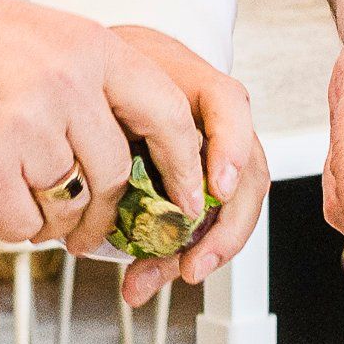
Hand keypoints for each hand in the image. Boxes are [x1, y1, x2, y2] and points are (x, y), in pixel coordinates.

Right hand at [0, 0, 214, 258]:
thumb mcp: (40, 35)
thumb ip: (92, 81)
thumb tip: (140, 146)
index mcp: (89, 47)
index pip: (168, 115)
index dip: (184, 166)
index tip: (187, 199)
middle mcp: (66, 85)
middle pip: (116, 174)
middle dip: (106, 212)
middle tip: (89, 227)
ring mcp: (27, 131)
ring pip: (72, 206)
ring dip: (53, 217)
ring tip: (20, 196)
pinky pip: (25, 225)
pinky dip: (10, 222)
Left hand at [100, 25, 269, 305]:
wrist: (116, 68)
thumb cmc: (113, 73)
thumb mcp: (106, 84)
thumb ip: (110, 122)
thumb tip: (94, 185)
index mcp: (196, 86)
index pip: (229, 106)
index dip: (231, 148)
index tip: (218, 188)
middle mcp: (220, 122)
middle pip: (249, 174)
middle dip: (226, 228)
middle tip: (195, 263)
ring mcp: (218, 153)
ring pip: (234, 206)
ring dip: (208, 250)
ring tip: (176, 275)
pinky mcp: (202, 182)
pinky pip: (206, 221)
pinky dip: (182, 252)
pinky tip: (151, 275)